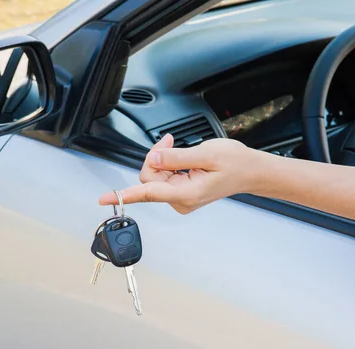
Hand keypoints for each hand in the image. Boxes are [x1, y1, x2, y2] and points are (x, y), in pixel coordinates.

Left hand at [98, 134, 267, 213]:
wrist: (250, 172)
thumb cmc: (235, 163)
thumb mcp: (206, 153)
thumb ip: (176, 157)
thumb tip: (154, 158)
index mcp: (186, 194)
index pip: (148, 193)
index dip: (123, 195)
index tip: (105, 199)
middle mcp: (180, 200)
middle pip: (148, 179)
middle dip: (155, 158)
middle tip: (170, 142)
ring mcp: (180, 198)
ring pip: (154, 178)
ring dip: (163, 160)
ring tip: (180, 149)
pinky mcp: (180, 193)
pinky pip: (163, 178)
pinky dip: (168, 164)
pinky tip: (181, 158)